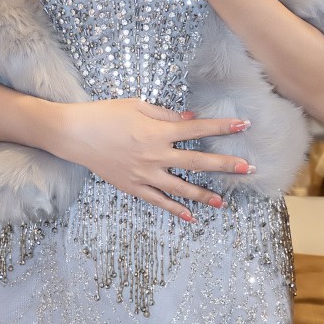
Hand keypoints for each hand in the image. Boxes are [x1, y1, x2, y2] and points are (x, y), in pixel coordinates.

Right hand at [57, 97, 252, 219]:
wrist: (75, 134)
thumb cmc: (106, 114)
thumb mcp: (137, 106)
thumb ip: (166, 115)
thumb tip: (191, 119)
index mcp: (159, 132)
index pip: (199, 129)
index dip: (223, 126)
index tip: (244, 125)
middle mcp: (156, 155)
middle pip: (198, 161)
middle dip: (225, 164)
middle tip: (248, 168)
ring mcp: (145, 174)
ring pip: (182, 187)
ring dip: (205, 195)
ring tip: (223, 202)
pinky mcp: (133, 187)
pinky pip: (159, 201)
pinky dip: (176, 209)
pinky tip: (191, 217)